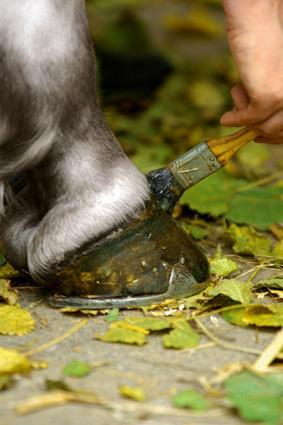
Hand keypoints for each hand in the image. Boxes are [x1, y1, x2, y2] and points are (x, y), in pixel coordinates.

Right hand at [221, 0, 282, 143]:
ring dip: (246, 120)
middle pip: (280, 130)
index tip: (262, 137)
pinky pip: (249, 119)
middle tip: (245, 129)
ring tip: (235, 103)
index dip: (276, 135)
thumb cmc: (264, 44)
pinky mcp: (269, 96)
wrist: (255, 22)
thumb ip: (272, 98)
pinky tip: (225, 119)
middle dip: (260, 131)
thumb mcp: (274, 78)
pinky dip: (235, 120)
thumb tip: (260, 125)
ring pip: (265, 127)